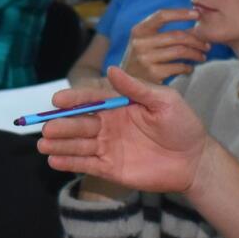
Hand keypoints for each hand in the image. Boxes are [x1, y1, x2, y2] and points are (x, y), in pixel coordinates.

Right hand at [39, 66, 214, 195]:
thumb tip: (112, 69)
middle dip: (63, 125)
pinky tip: (54, 160)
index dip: (74, 100)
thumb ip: (138, 88)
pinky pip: (86, 164)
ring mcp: (109, 147)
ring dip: (60, 144)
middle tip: (48, 127)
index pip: (91, 100)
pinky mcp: (111, 168)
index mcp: (119, 106)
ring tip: (43, 144)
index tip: (58, 100)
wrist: (195, 160)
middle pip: (80, 123)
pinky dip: (70, 162)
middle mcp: (109, 125)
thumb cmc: (183, 125)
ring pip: (79, 144)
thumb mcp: (165, 101)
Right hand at [117, 8, 209, 84]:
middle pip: (176, 36)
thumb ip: (159, 30)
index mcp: (138, 30)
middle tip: (206, 44)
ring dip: (196, 53)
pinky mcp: (153, 74)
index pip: (162, 15)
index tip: (197, 14)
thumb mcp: (142, 40)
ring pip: (180, 51)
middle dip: (196, 40)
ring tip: (202, 56)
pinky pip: (179, 67)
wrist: (125, 83)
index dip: (181, 13)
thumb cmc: (141, 58)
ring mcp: (146, 59)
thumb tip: (191, 17)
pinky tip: (190, 68)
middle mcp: (140, 43)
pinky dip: (188, 67)